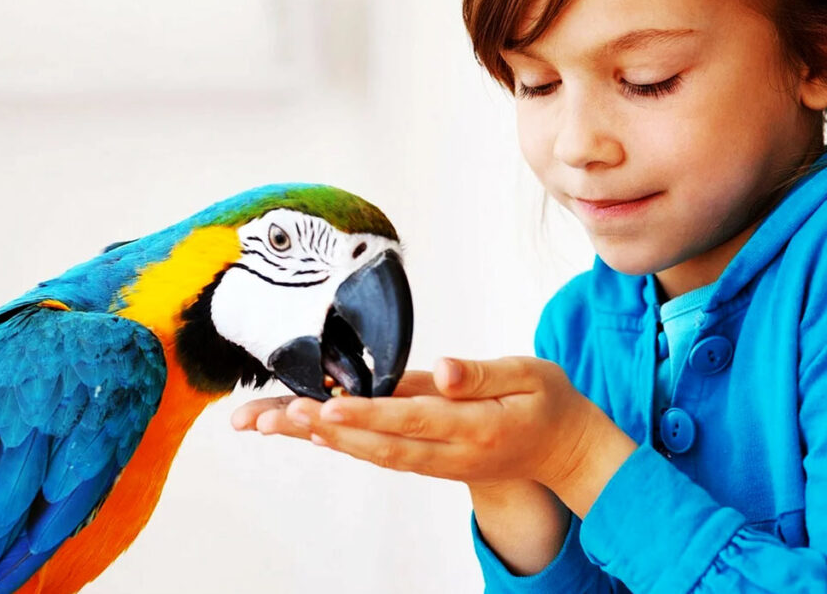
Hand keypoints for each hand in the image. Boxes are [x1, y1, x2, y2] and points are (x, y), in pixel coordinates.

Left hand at [234, 357, 636, 516]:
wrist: (564, 452)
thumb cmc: (548, 404)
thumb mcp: (531, 375)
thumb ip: (484, 373)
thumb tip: (444, 370)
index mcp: (477, 426)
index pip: (414, 419)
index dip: (369, 415)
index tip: (327, 406)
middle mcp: (450, 452)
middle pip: (378, 444)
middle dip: (322, 430)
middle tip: (272, 415)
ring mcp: (437, 462)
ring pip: (371, 454)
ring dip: (319, 439)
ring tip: (269, 422)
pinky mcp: (427, 460)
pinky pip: (380, 455)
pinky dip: (341, 445)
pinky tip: (305, 431)